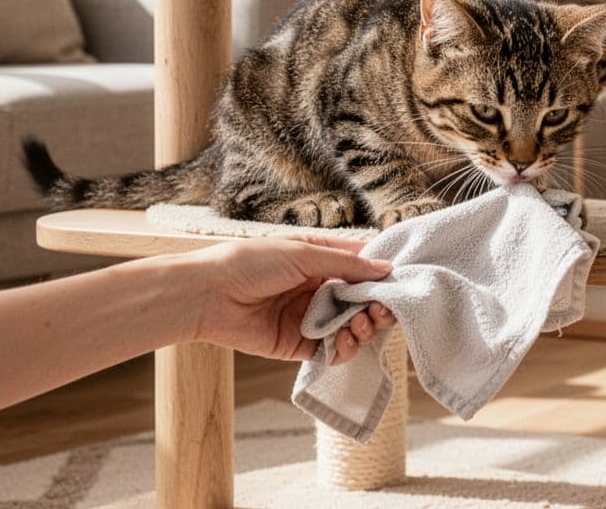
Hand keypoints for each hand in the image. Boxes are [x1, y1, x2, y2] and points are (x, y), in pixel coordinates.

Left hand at [187, 235, 395, 364]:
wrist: (207, 296)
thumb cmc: (249, 263)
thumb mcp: (303, 254)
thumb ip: (346, 265)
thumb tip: (386, 269)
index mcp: (319, 262)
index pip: (361, 269)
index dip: (381, 278)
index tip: (398, 286)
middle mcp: (318, 290)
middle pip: (361, 302)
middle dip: (376, 308)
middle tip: (380, 312)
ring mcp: (309, 318)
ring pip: (350, 328)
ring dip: (362, 329)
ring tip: (359, 327)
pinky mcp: (298, 345)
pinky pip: (331, 351)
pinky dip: (344, 350)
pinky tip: (344, 343)